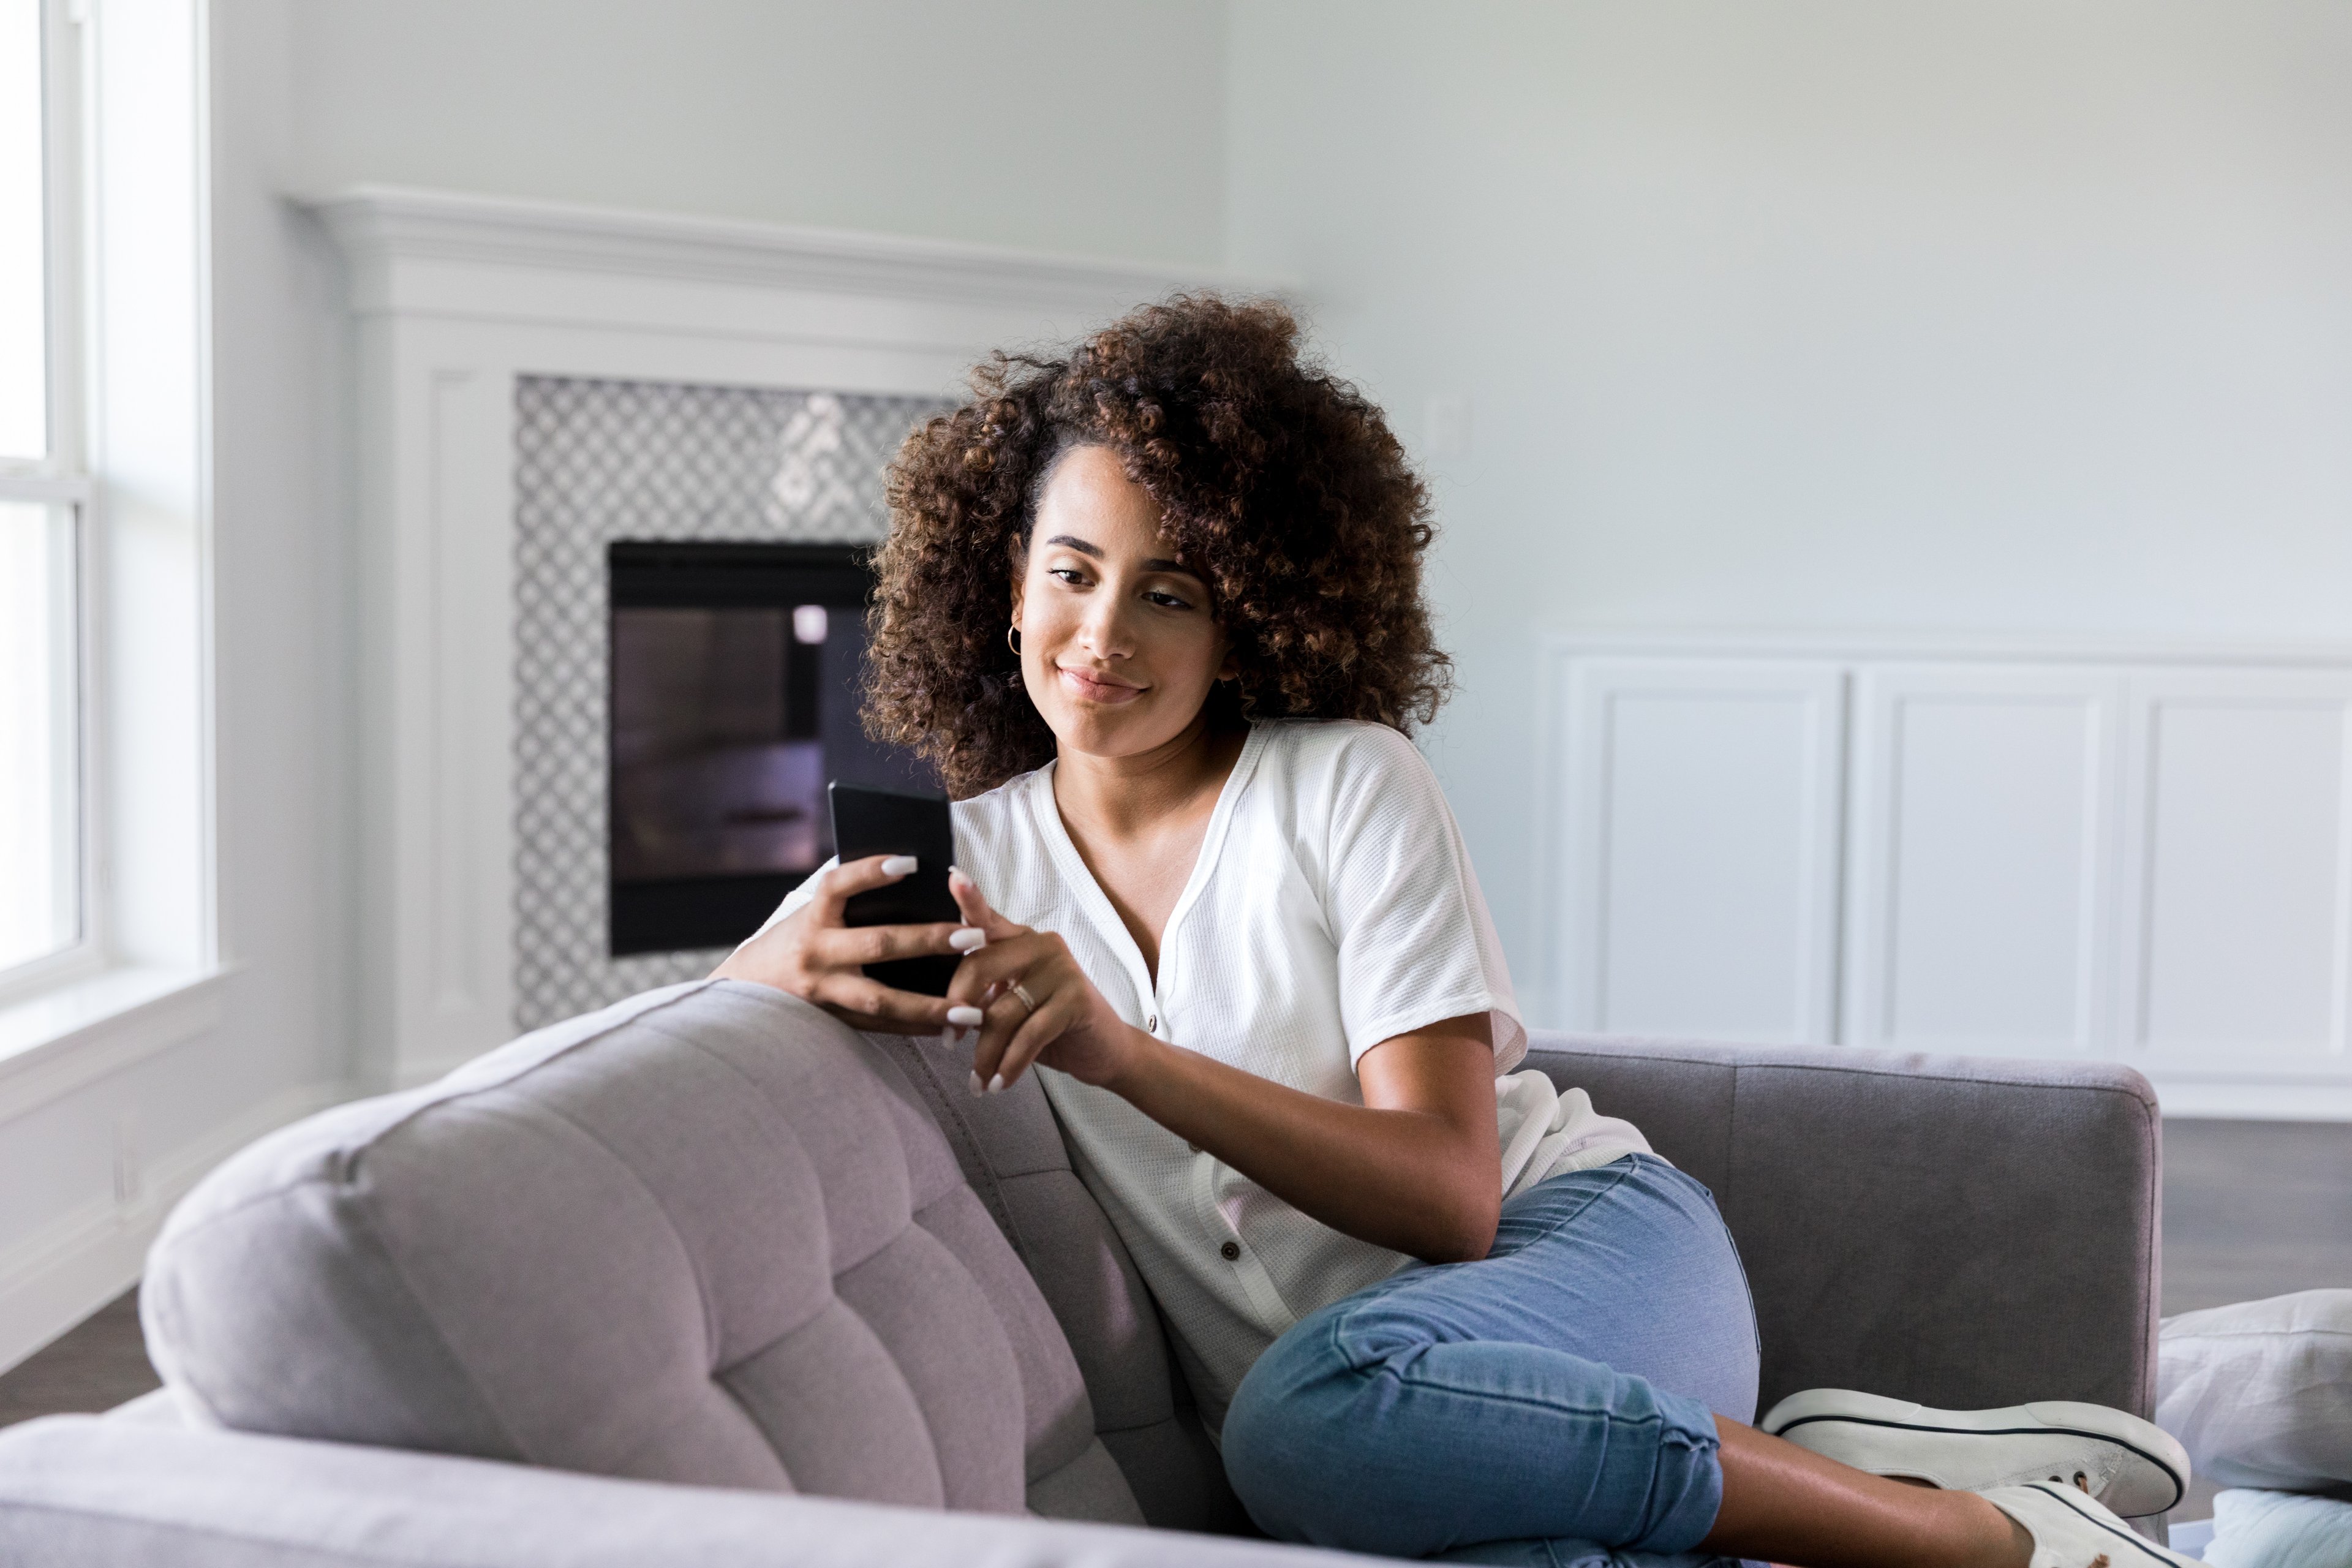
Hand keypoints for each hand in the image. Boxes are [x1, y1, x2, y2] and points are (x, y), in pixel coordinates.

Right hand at [711, 856, 986, 1034]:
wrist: (748, 989)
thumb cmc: (795, 938)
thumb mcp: (814, 913)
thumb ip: (852, 903)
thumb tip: (915, 880)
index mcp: (812, 918)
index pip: (838, 885)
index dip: (870, 872)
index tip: (912, 862)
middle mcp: (816, 954)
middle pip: (876, 945)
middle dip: (927, 941)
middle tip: (973, 936)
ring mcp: (824, 991)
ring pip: (882, 1001)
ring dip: (930, 1006)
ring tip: (972, 1010)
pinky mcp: (833, 1020)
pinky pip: (881, 1027)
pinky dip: (916, 1027)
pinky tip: (950, 1026)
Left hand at [945, 869, 1149, 1092]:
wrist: (1104, 1050)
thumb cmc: (1050, 1027)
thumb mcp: (1012, 1004)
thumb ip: (985, 994)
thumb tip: (941, 1008)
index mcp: (1020, 940)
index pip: (986, 918)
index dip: (969, 898)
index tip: (952, 877)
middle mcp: (1041, 944)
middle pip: (979, 966)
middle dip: (956, 1009)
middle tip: (949, 1042)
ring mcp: (1061, 968)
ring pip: (1001, 1012)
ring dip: (985, 1054)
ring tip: (979, 1080)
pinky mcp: (1076, 997)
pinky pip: (1028, 1035)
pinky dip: (1009, 1065)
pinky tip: (999, 1084)